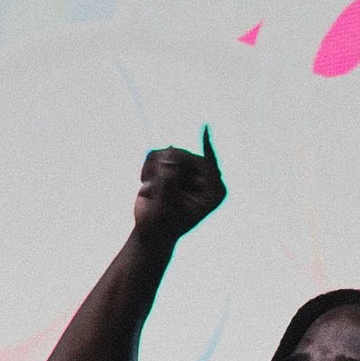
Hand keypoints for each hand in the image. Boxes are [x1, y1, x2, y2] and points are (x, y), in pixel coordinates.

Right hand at [132, 130, 225, 249]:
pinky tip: (145, 182)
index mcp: (214, 193)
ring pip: (171, 152)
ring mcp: (190, 169)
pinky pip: (157, 152)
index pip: (209, 165)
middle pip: (186, 157)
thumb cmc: (160, 227)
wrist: (150, 232)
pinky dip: (147, 166)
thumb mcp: (163, 209)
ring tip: (150, 190)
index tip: (205, 128)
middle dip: (165, 170)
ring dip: (154, 170)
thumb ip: (168, 185)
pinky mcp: (174, 163)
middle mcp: (206, 179)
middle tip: (152, 189)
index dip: (205, 146)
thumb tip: (169, 158)